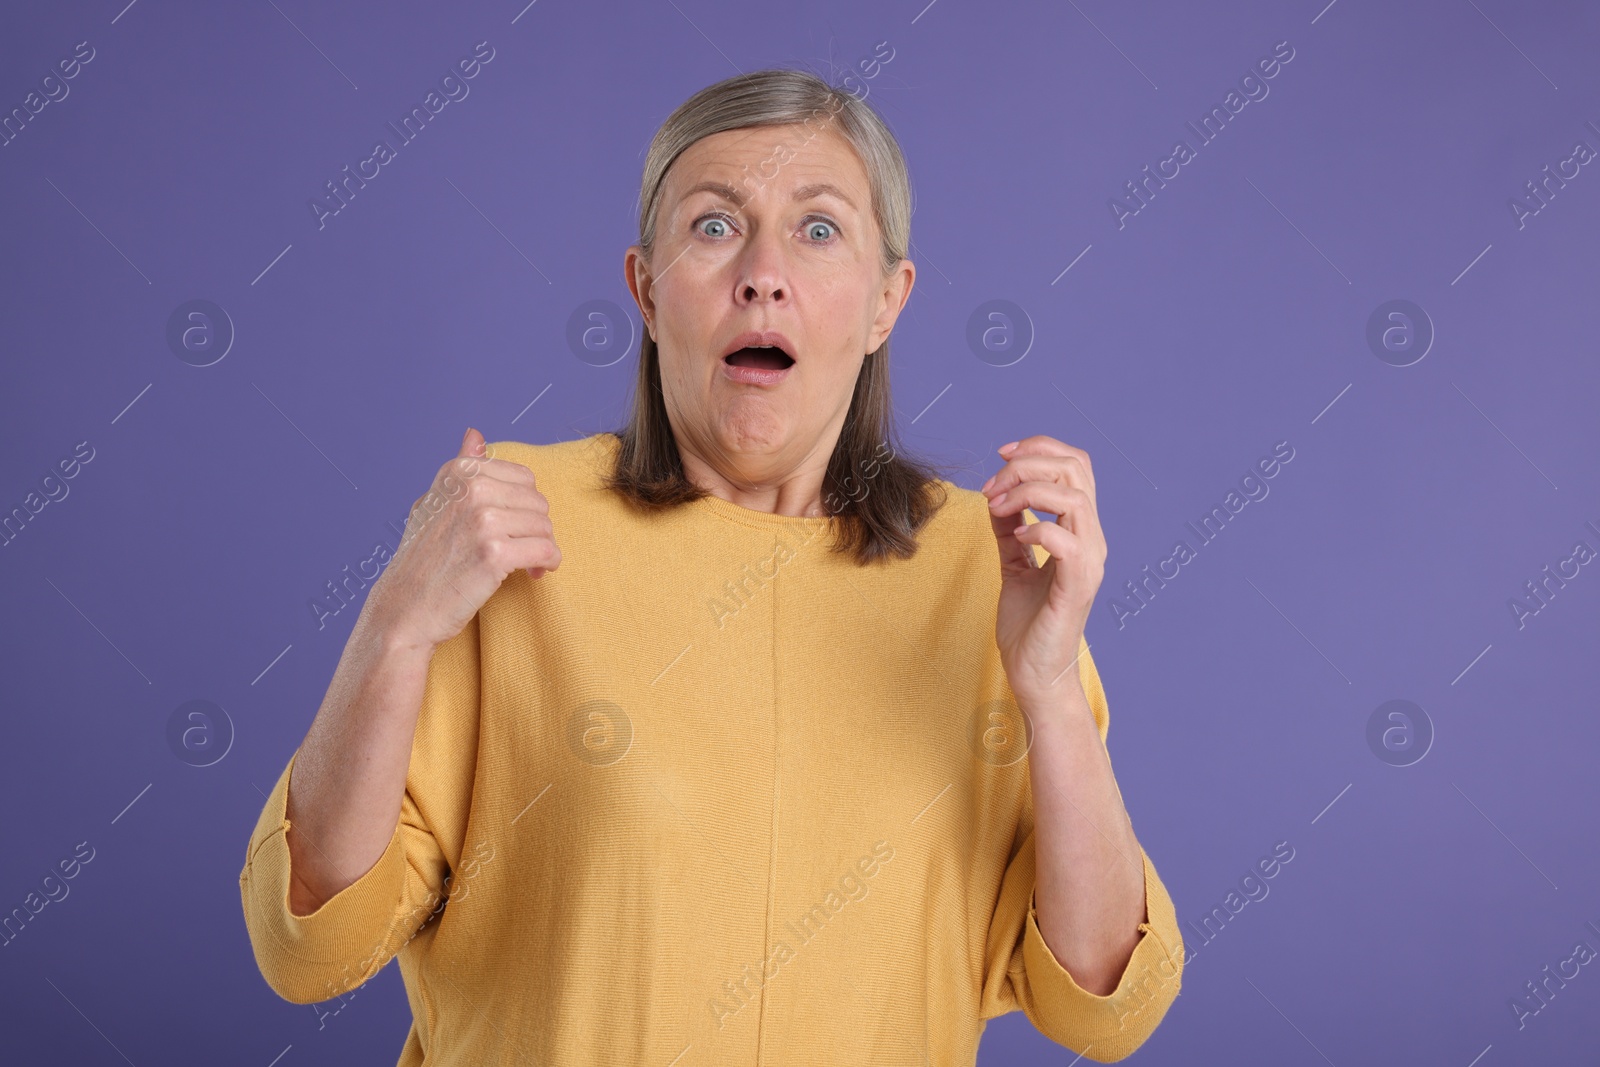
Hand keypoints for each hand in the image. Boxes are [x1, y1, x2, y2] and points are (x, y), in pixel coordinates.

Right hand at [370, 426, 560, 650]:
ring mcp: (483, 520)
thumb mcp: (435, 502)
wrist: (405, 608)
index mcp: (460, 472)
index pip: (524, 478)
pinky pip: (546, 551)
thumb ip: (460, 467)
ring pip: (545, 527)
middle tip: (521, 551)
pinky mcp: (495, 554)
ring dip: (542, 548)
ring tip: (524, 564)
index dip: (523, 506)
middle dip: (535, 529)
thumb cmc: (422, 559)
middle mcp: (472, 489)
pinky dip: (548, 564)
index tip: (512, 527)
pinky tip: (534, 573)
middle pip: (538, 502)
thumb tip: (474, 434)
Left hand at [979, 436, 1106, 707]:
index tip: (1000, 455)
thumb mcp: (1013, 565)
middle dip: (1028, 463)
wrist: (1034, 675)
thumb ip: (1009, 530)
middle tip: (993, 483)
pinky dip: (1036, 527)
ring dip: (1028, 490)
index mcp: (1079, 530)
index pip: (1076, 465)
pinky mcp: (1077, 586)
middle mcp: (1091, 540)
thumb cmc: (1028, 625)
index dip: (1039, 448)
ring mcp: (1088, 562)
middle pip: (1076, 469)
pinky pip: (1066, 541)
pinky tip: (1015, 535)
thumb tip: (996, 496)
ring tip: (998, 504)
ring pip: (1073, 497)